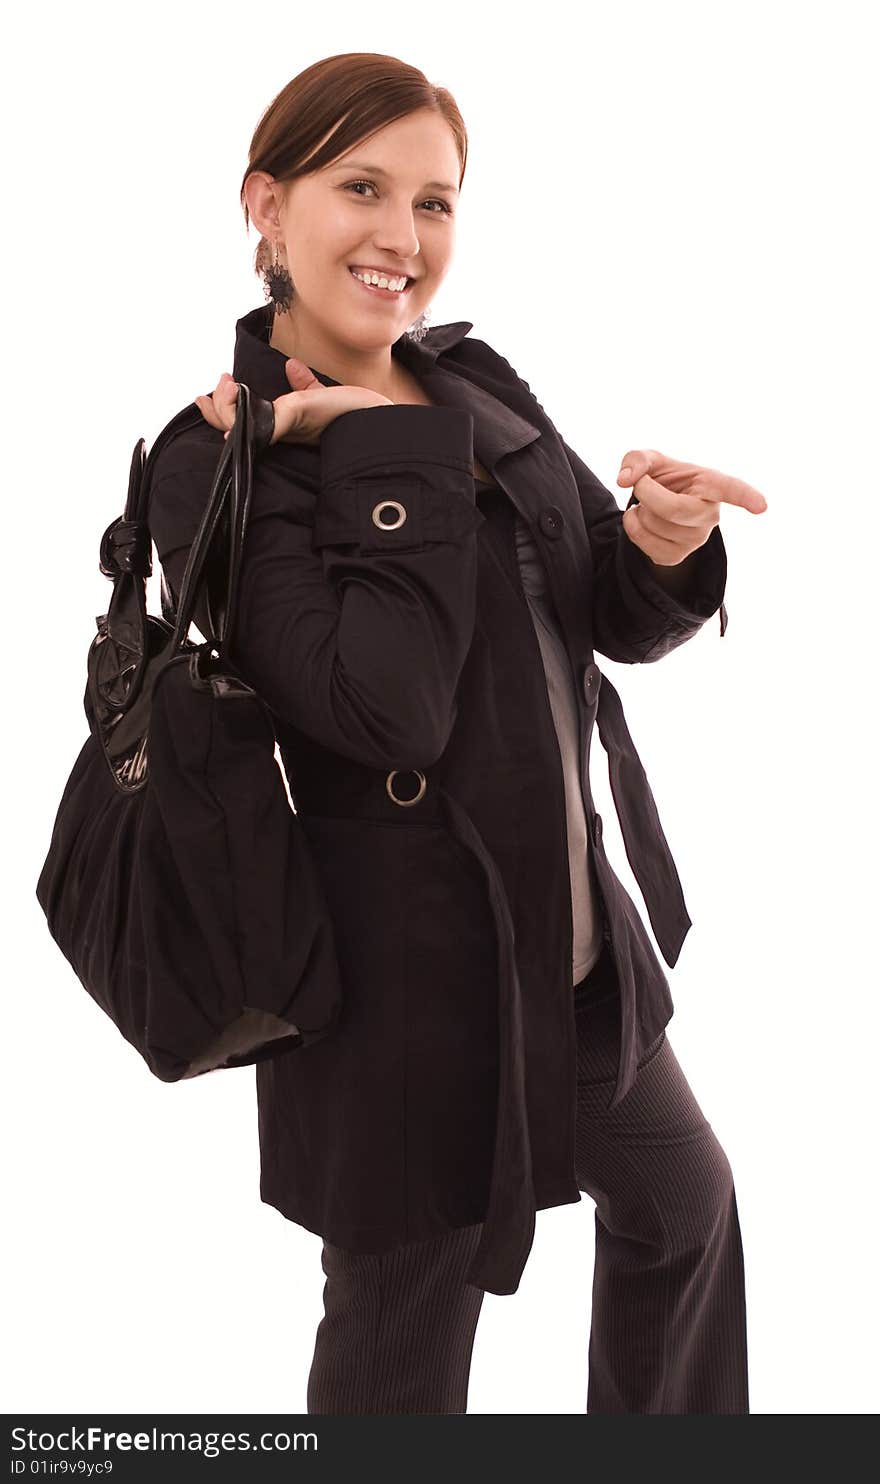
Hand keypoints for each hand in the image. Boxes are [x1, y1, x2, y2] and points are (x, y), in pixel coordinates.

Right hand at [194, 358, 393, 446]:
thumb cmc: (354, 413)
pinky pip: (259, 426)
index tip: (221, 383)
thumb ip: (304, 384)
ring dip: (224, 406)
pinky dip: (239, 418)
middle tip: (222, 385)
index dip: (223, 407)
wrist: (378, 422)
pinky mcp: (294, 422)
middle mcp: (281, 431)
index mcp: (283, 424)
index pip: (243, 420)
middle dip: (217, 407)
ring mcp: (285, 429)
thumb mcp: (321, 396)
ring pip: (238, 428)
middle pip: (232, 428)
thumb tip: (290, 366)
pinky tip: (235, 406)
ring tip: (228, 387)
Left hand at [616, 450, 767, 564]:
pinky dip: (632, 527)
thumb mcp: (651, 460)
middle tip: (642, 483)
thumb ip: (637, 459)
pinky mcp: (677, 557)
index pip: (732, 490)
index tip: (762, 506)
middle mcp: (711, 514)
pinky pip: (644, 543)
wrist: (654, 507)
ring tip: (649, 504)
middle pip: (675, 510)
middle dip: (647, 494)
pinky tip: (642, 519)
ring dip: (639, 510)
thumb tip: (626, 478)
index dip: (747, 497)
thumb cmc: (662, 479)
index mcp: (712, 484)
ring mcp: (696, 539)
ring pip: (655, 525)